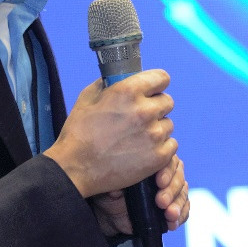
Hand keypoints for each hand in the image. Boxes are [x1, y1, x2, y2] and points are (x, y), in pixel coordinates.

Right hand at [43, 69, 175, 198]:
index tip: (152, 90)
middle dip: (155, 107)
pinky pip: (171, 145)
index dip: (156, 84)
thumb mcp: (87, 98)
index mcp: (128, 91)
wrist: (76, 169)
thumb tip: (119, 77)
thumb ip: (107, 83)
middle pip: (167, 102)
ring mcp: (153, 135)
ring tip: (138, 138)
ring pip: (168, 124)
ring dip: (157, 128)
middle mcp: (144, 110)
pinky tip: (145, 150)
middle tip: (140, 118)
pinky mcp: (158, 156)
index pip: (161, 78)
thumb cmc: (78, 134)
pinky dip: (161, 147)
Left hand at [88, 153, 187, 236]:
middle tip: (161, 202)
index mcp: (152, 161)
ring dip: (178, 204)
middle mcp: (165, 172)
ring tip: (169, 214)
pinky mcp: (173, 206)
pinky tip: (173, 223)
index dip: (166, 171)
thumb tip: (117, 190)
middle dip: (172, 190)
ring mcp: (171, 189)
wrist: (110, 213)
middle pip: (178, 176)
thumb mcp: (110, 185)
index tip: (159, 182)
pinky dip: (181, 215)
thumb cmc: (110, 191)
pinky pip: (184, 208)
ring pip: (182, 192)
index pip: (167, 160)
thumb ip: (116, 184)